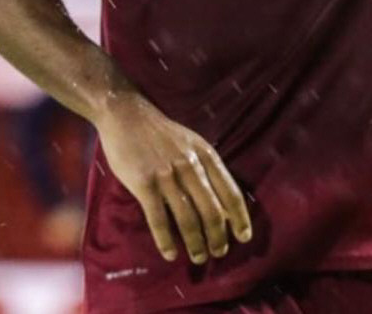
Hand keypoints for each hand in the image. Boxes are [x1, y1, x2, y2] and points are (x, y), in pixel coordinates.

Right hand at [95, 93, 251, 263]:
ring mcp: (167, 175)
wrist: (127, 115)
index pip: (230, 192)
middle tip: (219, 253)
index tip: (244, 237)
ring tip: (199, 257)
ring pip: (188, 218)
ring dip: (196, 242)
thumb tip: (223, 201)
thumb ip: (207, 168)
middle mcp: (190, 166)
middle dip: (218, 236)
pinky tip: (171, 253)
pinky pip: (158, 218)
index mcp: (206, 155)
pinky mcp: (144, 183)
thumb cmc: (163, 133)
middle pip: (212, 210)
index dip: (240, 218)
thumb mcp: (193, 143)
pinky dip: (166, 239)